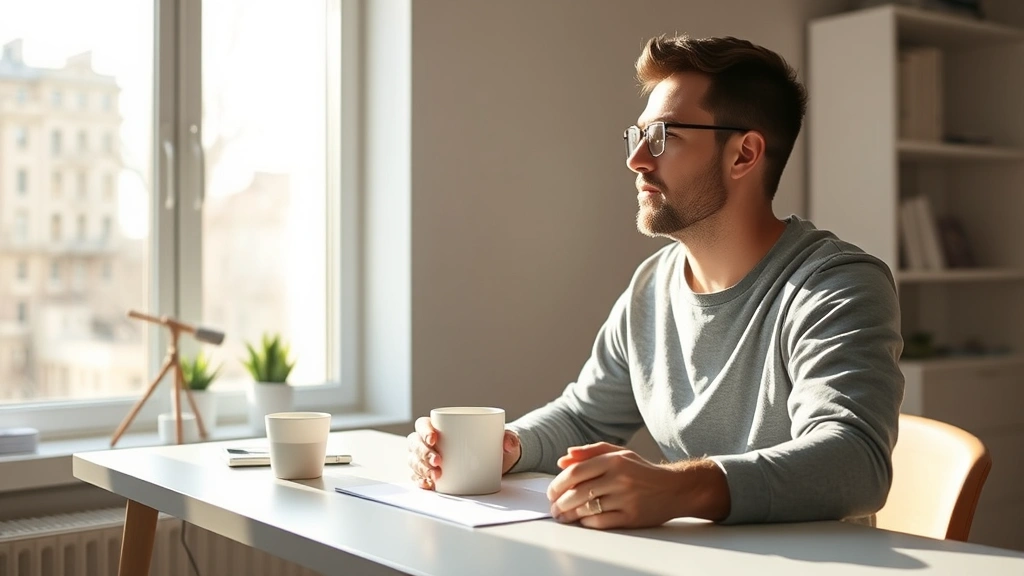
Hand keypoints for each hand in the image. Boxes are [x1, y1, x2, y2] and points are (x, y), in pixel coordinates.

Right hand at [406, 416, 522, 489]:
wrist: (497, 461)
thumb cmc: (494, 443)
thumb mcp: (504, 438)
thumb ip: (510, 438)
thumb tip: (509, 443)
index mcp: (442, 426)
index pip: (424, 424)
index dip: (424, 430)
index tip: (435, 438)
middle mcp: (431, 442)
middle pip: (415, 443)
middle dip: (422, 453)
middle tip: (438, 461)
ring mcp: (429, 458)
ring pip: (414, 460)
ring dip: (421, 468)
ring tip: (436, 475)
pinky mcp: (433, 474)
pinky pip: (418, 477)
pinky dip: (420, 481)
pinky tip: (427, 484)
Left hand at [546, 442, 728, 528]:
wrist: (675, 488)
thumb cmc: (642, 470)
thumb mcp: (619, 454)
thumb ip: (590, 452)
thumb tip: (563, 459)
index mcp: (614, 461)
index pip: (576, 472)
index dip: (558, 483)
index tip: (551, 492)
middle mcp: (620, 478)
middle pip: (578, 492)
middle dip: (560, 503)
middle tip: (554, 508)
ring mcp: (626, 498)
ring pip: (588, 508)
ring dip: (570, 515)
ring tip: (562, 516)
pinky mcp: (632, 516)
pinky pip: (601, 522)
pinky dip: (587, 522)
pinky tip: (581, 521)